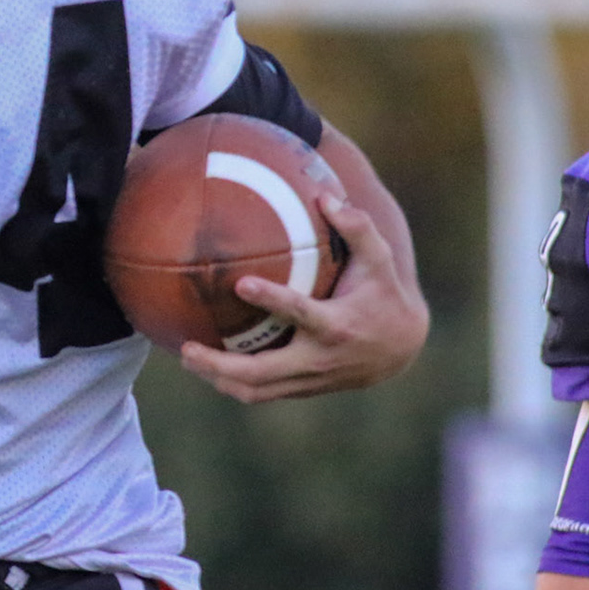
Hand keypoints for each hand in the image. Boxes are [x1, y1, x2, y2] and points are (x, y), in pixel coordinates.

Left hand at [177, 193, 427, 402]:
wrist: (402, 348)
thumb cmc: (384, 293)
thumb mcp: (380, 260)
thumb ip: (357, 227)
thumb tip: (325, 196)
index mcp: (336, 324)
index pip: (300, 313)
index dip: (271, 300)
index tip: (240, 283)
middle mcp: (319, 358)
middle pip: (262, 371)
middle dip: (220, 364)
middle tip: (186, 347)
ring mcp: (309, 379)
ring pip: (257, 390)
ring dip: (218, 378)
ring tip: (185, 357)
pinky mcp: (303, 389)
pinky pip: (262, 393)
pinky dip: (231, 384)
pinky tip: (205, 366)